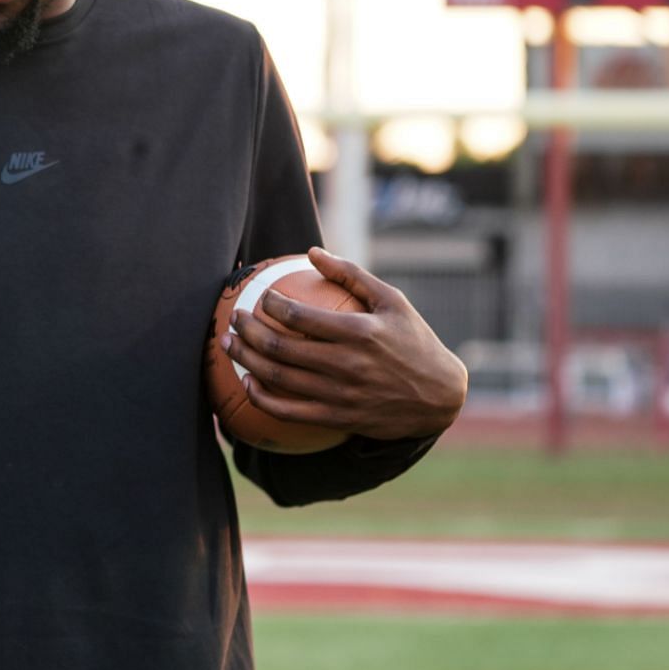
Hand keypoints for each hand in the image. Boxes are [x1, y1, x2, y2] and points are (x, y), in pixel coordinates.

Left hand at [220, 247, 466, 440]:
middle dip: (247, 331)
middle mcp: (347, 364)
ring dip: (246, 360)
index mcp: (359, 332)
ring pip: (279, 378)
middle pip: (281, 348)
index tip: (258, 297)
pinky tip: (247, 384)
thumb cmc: (414, 341)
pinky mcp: (337, 417)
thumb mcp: (392, 300)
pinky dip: (262, 398)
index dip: (270, 304)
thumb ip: (352, 275)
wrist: (440, 397)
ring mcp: (340, 394)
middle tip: (233, 319)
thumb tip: (313, 252)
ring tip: (228, 345)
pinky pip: (289, 411)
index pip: (299, 316)